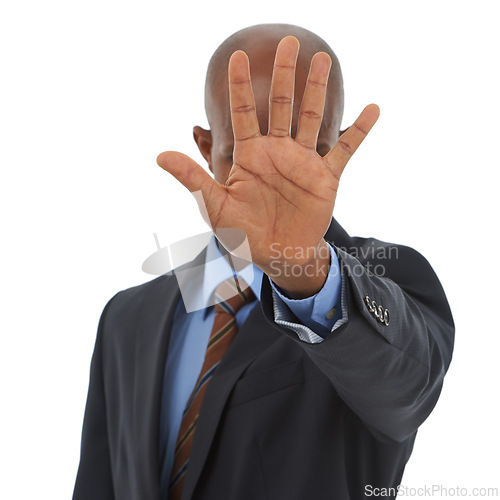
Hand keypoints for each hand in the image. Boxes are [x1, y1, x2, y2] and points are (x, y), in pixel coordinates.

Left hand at [157, 36, 378, 296]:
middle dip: (283, 75)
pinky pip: (344, 149)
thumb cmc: (242, 234)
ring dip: (317, 90)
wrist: (276, 256)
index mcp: (249, 156)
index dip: (239, 85)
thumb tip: (159, 155)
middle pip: (279, 105)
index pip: (242, 113)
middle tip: (289, 42)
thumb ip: (193, 179)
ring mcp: (302, 162)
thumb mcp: (214, 207)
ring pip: (311, 118)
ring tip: (322, 60)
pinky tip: (373, 108)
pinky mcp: (325, 177)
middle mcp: (276, 152)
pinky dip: (358, 130)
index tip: (236, 56)